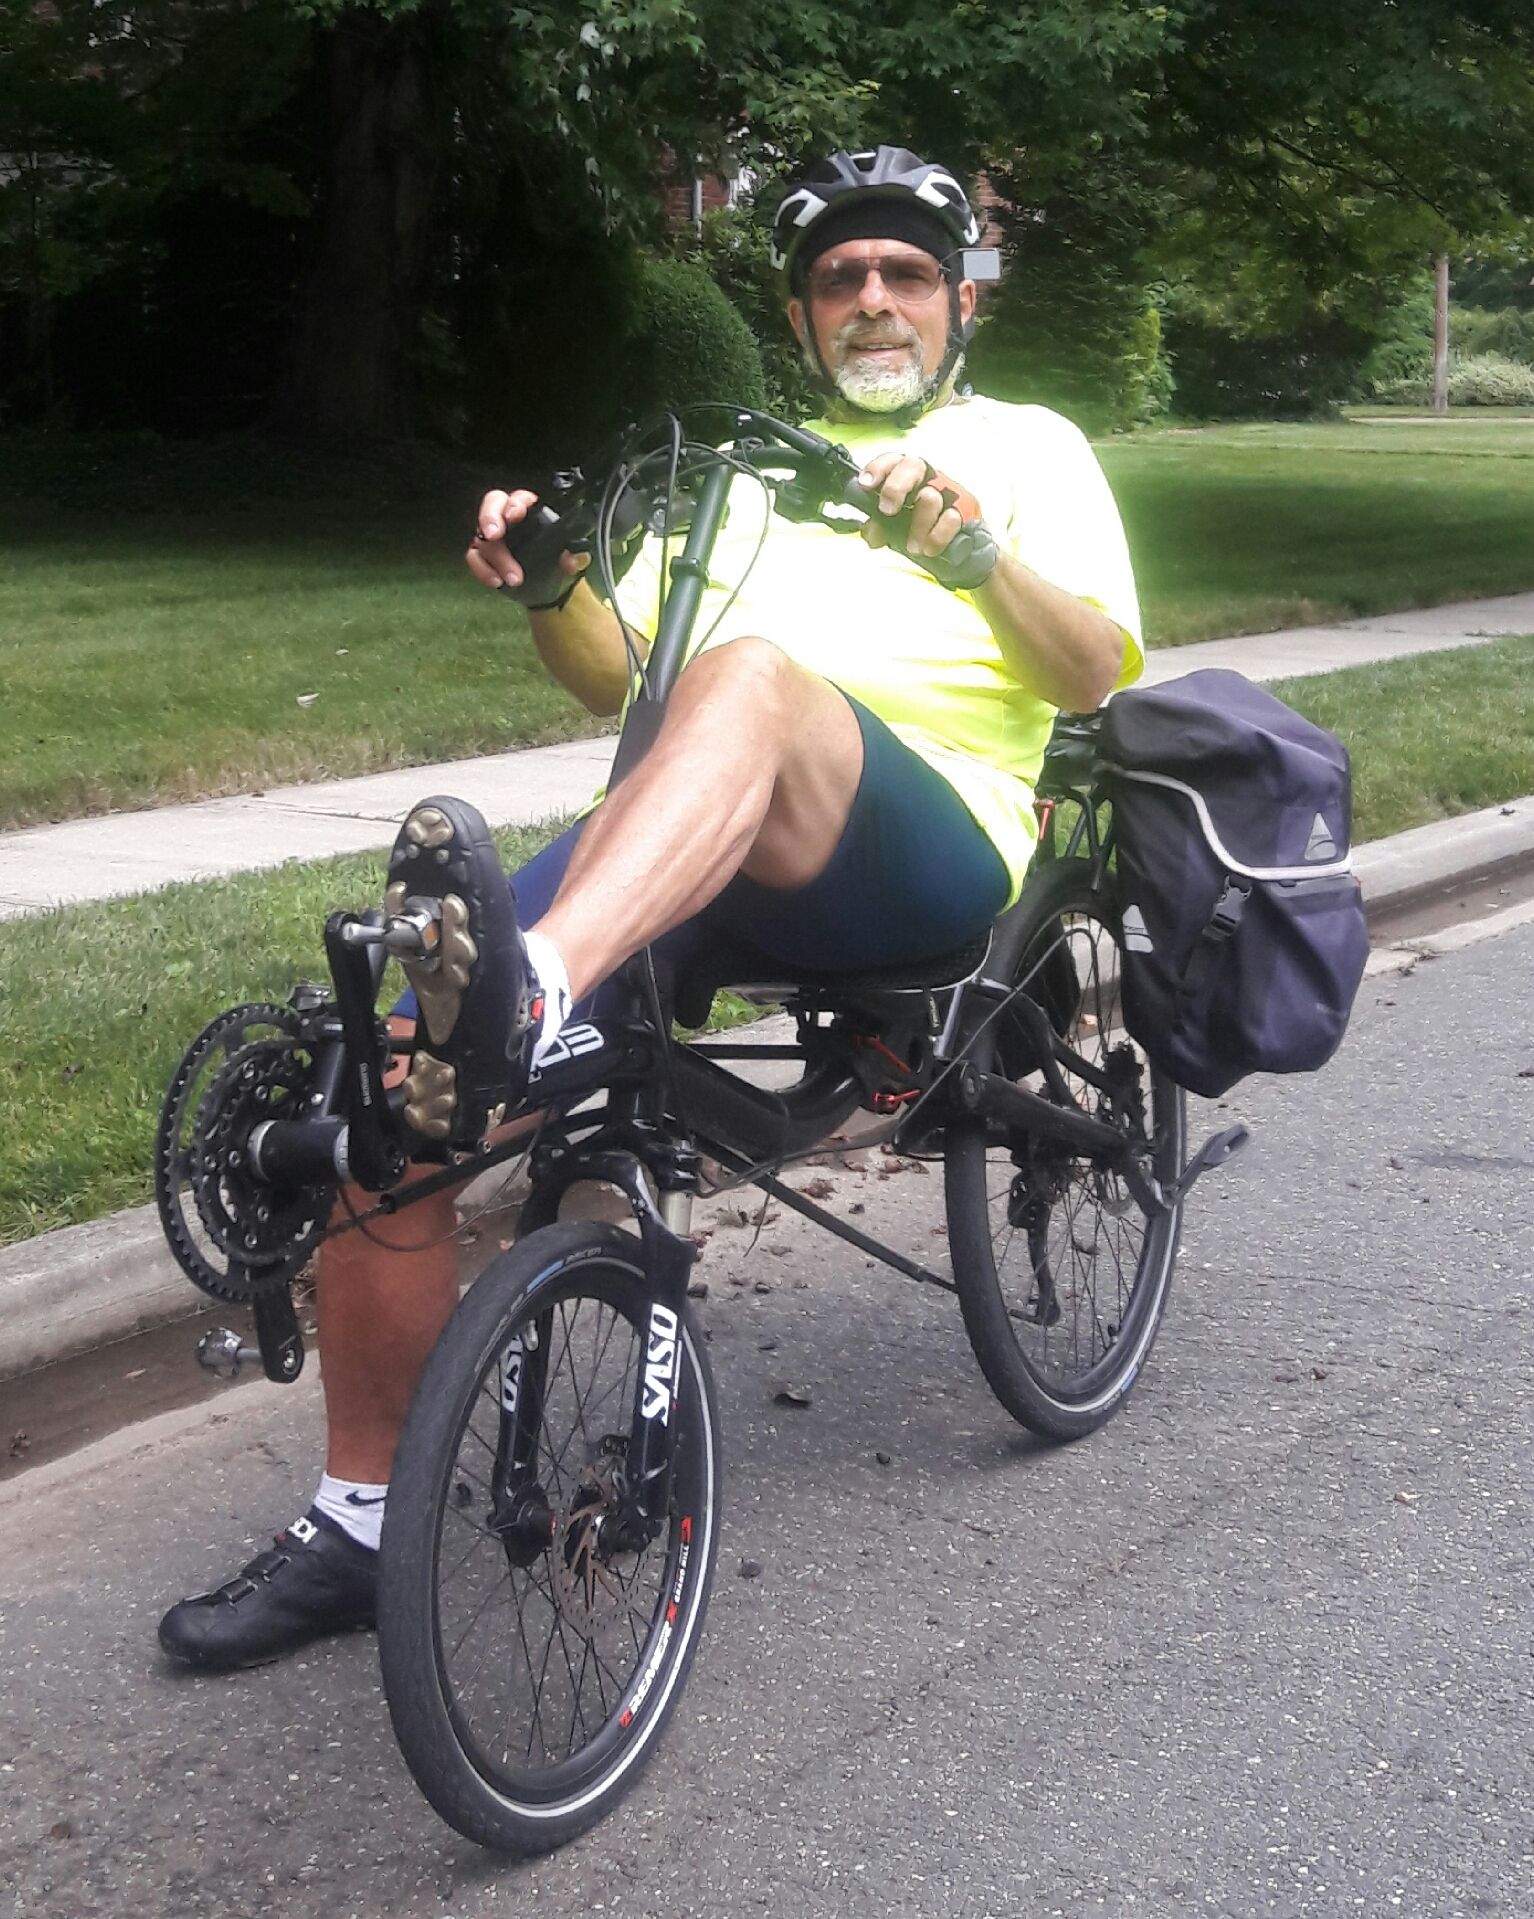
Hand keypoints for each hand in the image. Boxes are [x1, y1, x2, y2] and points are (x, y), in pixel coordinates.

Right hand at [465, 488, 590, 599]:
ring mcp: (492, 537)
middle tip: (494, 535)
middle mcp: (507, 519)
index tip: (516, 515)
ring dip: (496, 558)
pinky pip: (474, 558)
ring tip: (514, 578)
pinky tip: (497, 581)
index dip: (515, 504)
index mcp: (530, 512)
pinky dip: (483, 570)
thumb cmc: (555, 564)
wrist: (547, 588)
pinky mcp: (483, 556)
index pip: (519, 498)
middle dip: (490, 517)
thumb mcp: (571, 560)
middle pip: (492, 506)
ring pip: (483, 537)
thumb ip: (574, 557)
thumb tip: (571, 559)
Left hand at [855, 452, 982, 560]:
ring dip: (918, 526)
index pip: (893, 460)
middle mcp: (929, 478)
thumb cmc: (923, 528)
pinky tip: (929, 549)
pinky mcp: (967, 508)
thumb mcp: (897, 527)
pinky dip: (936, 537)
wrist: (959, 546)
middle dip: (895, 487)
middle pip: (913, 465)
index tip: (866, 484)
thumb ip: (880, 526)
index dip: (878, 468)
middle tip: (887, 510)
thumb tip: (871, 532)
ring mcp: (950, 491)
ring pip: (930, 497)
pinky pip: (950, 518)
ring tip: (913, 547)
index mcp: (908, 476)